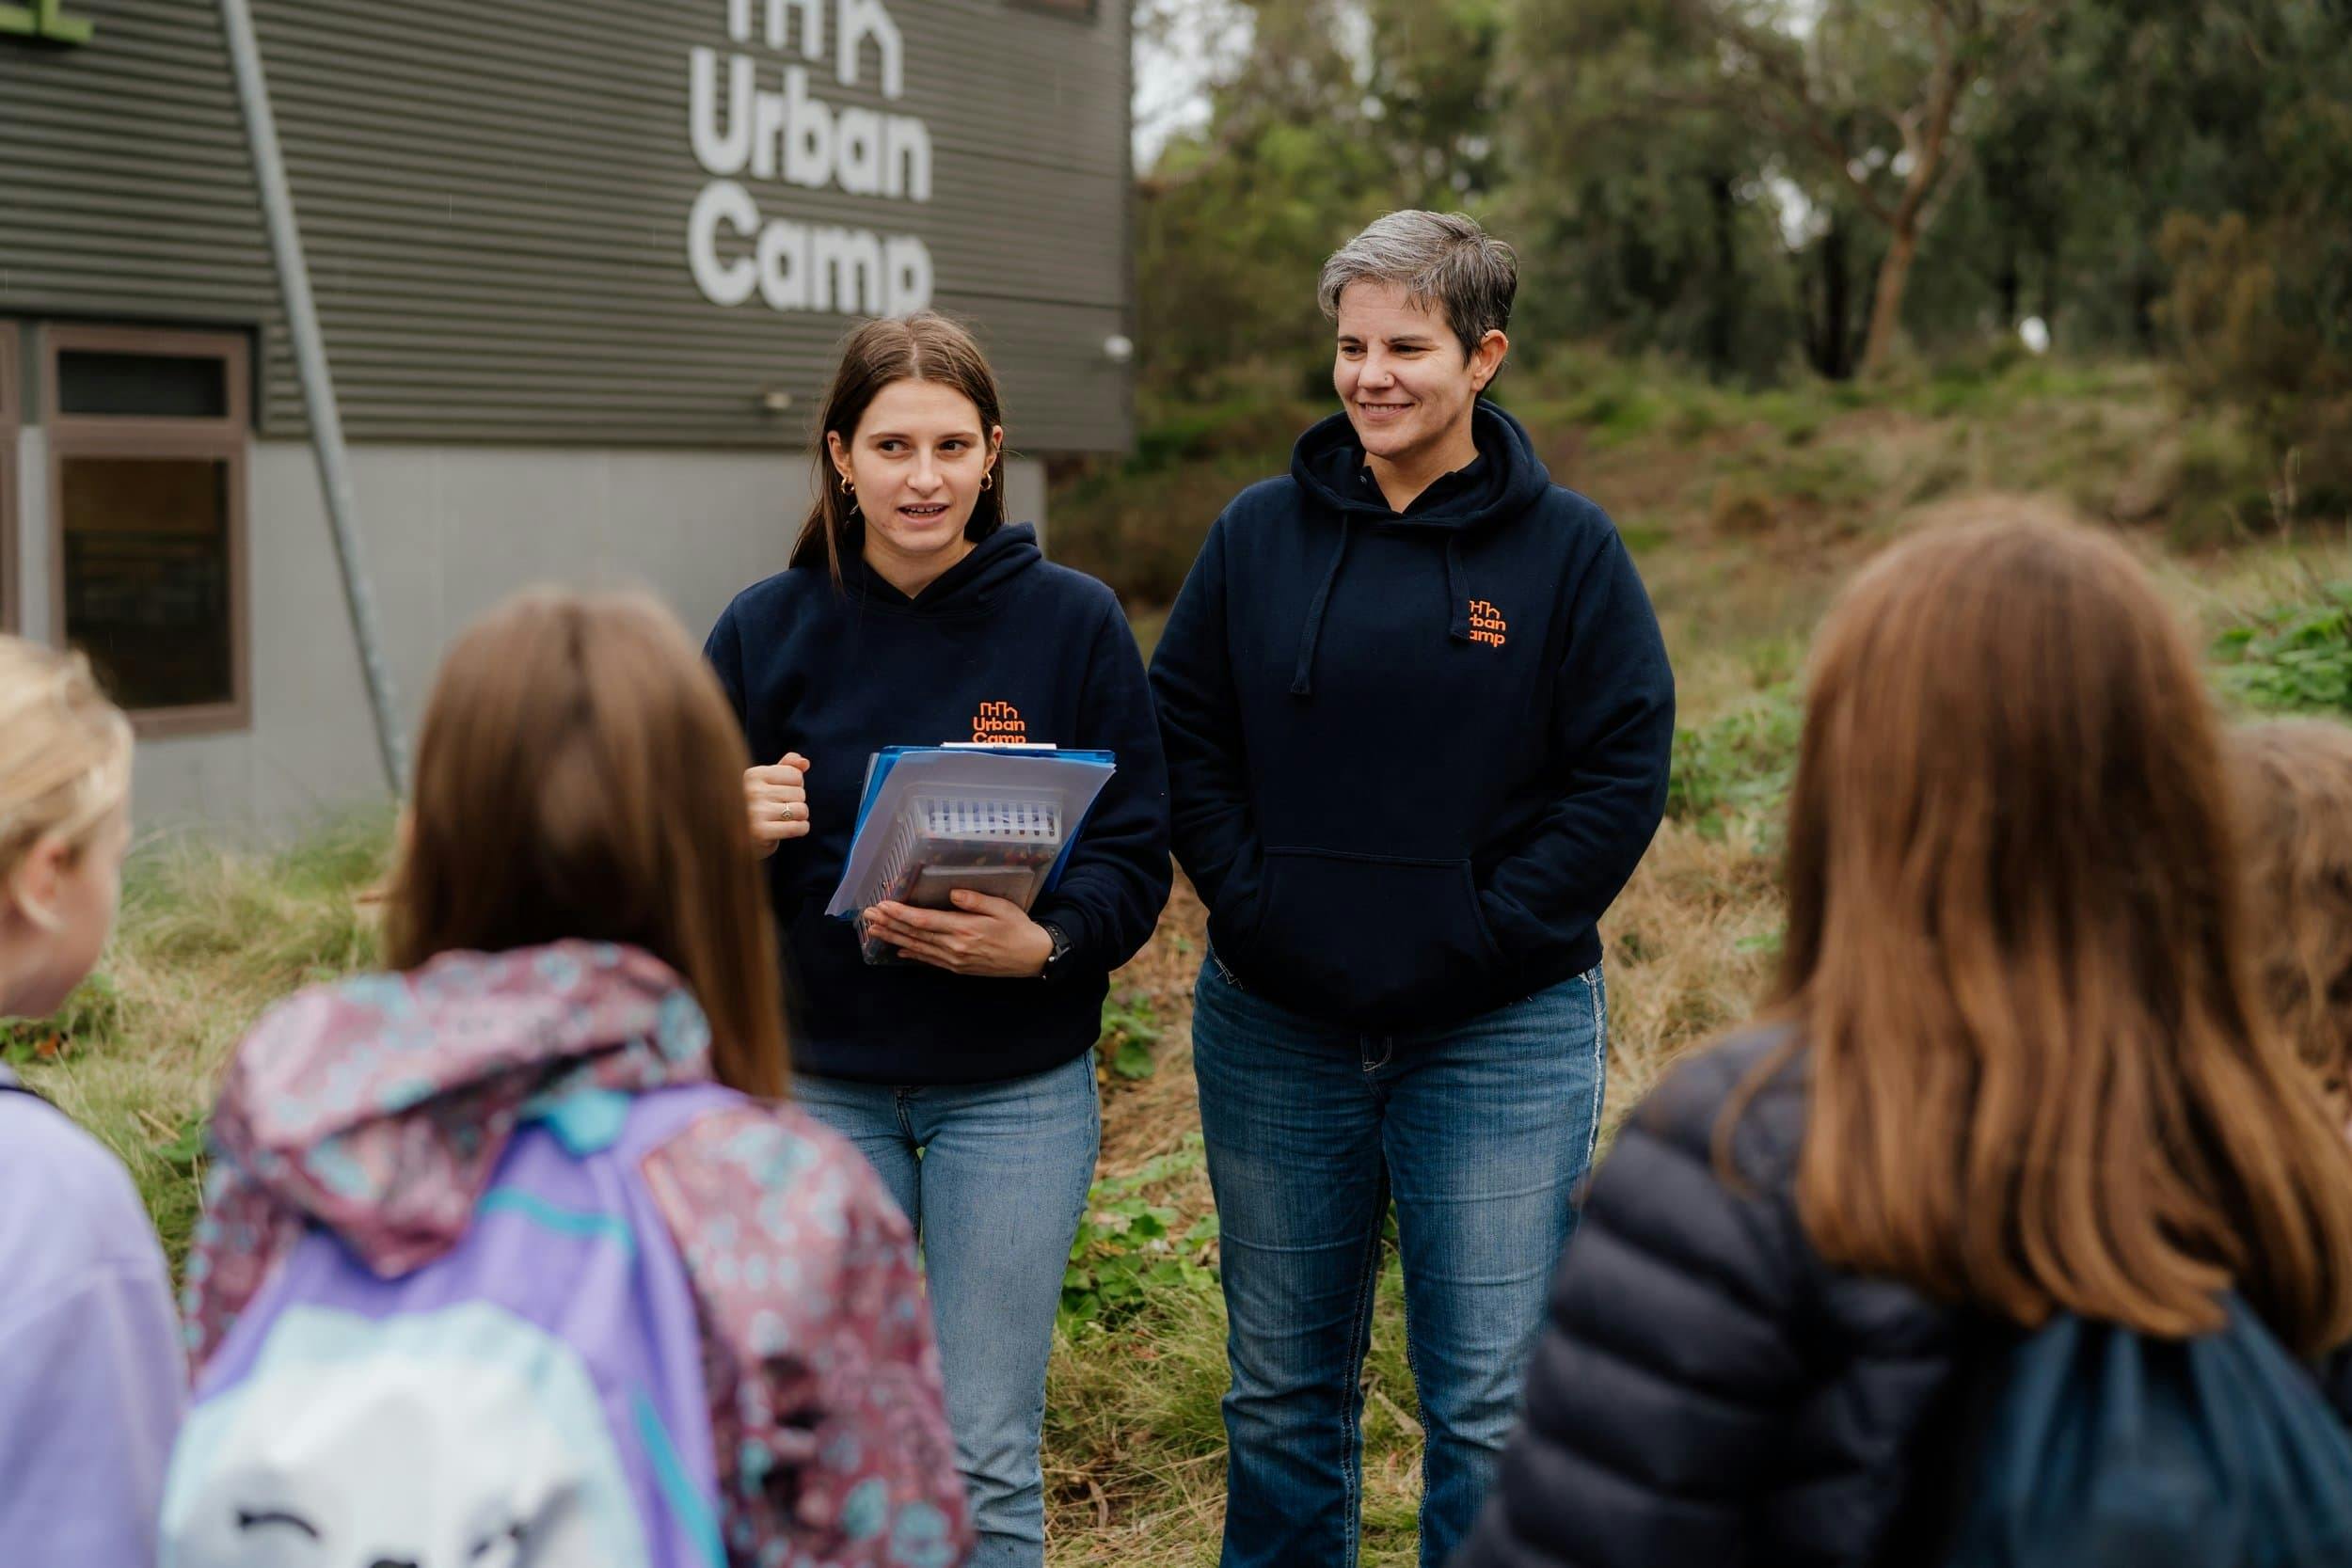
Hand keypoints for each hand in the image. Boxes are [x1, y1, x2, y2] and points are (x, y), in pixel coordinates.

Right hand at [744, 752, 810, 857]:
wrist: (736, 841)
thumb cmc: (756, 806)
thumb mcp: (767, 783)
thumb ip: (787, 767)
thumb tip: (805, 762)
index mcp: (752, 775)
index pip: (795, 774)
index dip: (794, 785)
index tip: (780, 794)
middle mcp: (752, 791)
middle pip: (800, 792)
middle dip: (795, 802)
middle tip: (779, 810)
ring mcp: (755, 812)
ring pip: (801, 810)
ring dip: (799, 817)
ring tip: (783, 819)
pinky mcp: (761, 833)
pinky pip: (798, 827)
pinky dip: (801, 829)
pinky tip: (789, 829)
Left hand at [864, 892, 1055, 976]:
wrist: (1033, 958)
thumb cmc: (1019, 928)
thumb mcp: (1002, 908)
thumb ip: (976, 901)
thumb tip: (953, 894)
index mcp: (964, 929)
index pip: (924, 921)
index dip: (901, 913)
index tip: (882, 905)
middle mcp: (955, 947)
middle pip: (915, 934)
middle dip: (890, 924)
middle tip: (868, 916)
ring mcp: (955, 960)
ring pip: (918, 948)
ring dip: (894, 939)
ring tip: (874, 931)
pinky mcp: (958, 967)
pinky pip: (930, 961)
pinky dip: (913, 954)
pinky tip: (899, 950)